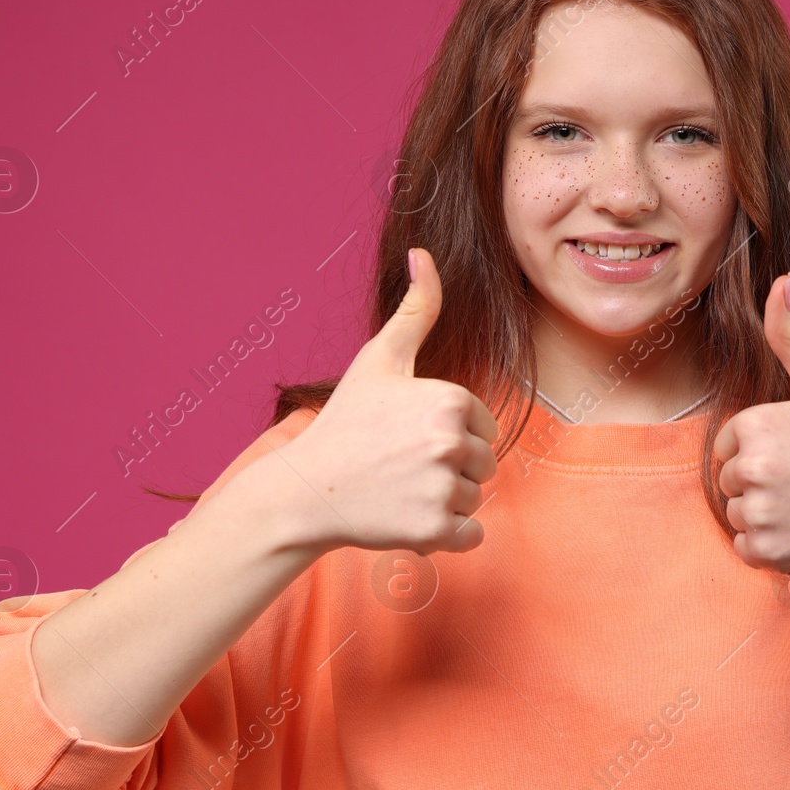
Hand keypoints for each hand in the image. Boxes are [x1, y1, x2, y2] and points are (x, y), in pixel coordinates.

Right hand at [251, 248, 499, 556]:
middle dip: (450, 470)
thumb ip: (415, 309)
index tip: (407, 437)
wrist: (305, 489)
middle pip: (484, 465)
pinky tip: (408, 518)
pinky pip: (472, 537)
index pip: (483, 427)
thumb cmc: (346, 422)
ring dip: (445, 502)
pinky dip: (447, 536)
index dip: (450, 435)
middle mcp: (452, 442)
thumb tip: (423, 252)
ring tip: (399, 490)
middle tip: (400, 467)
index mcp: (451, 399)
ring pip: (475, 500)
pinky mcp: (435, 530)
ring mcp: (444, 488)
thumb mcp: (379, 360)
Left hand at [713, 273, 789, 571]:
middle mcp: (752, 468)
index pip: (729, 443)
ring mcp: (760, 512)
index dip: (761, 448)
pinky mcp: (767, 550)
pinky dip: (769, 546)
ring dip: (764, 515)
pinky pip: (745, 548)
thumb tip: (781, 280)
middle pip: (729, 480)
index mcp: (754, 424)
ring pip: (737, 514)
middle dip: (761, 482)